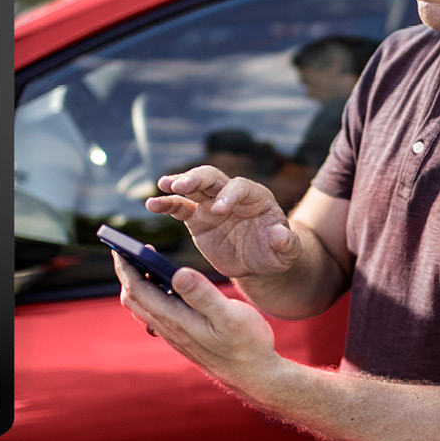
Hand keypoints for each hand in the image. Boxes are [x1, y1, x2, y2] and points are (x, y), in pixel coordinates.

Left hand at [112, 251, 280, 392]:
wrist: (255, 376)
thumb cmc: (247, 344)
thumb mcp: (231, 316)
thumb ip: (203, 294)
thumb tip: (177, 272)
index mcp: (176, 320)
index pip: (138, 290)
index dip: (126, 267)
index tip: (119, 246)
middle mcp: (170, 329)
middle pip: (134, 299)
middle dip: (127, 273)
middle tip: (128, 249)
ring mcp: (175, 335)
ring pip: (143, 308)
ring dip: (138, 284)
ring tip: (146, 261)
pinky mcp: (183, 337)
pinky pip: (156, 314)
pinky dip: (152, 295)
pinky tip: (167, 285)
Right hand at [145, 166, 301, 278]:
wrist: (258, 262)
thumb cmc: (276, 254)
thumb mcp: (288, 253)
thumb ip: (287, 244)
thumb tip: (279, 234)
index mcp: (255, 197)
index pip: (239, 188)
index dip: (229, 196)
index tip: (219, 211)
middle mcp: (231, 194)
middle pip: (212, 177)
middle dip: (197, 178)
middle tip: (181, 185)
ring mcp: (211, 204)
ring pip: (193, 187)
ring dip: (178, 183)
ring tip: (163, 185)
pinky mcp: (197, 218)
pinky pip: (179, 207)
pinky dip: (166, 204)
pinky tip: (152, 204)